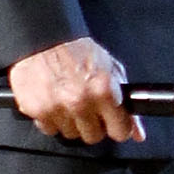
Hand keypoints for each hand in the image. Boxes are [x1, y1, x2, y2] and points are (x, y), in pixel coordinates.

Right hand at [6, 35, 142, 144]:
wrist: (44, 37)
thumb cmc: (77, 49)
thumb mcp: (111, 69)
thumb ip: (126, 101)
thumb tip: (138, 132)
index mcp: (103, 90)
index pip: (119, 131)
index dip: (118, 127)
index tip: (114, 123)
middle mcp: (80, 102)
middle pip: (94, 136)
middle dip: (93, 125)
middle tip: (88, 108)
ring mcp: (57, 108)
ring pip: (70, 134)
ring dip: (71, 122)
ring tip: (68, 101)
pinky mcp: (36, 110)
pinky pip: (49, 129)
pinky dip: (51, 119)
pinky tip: (53, 102)